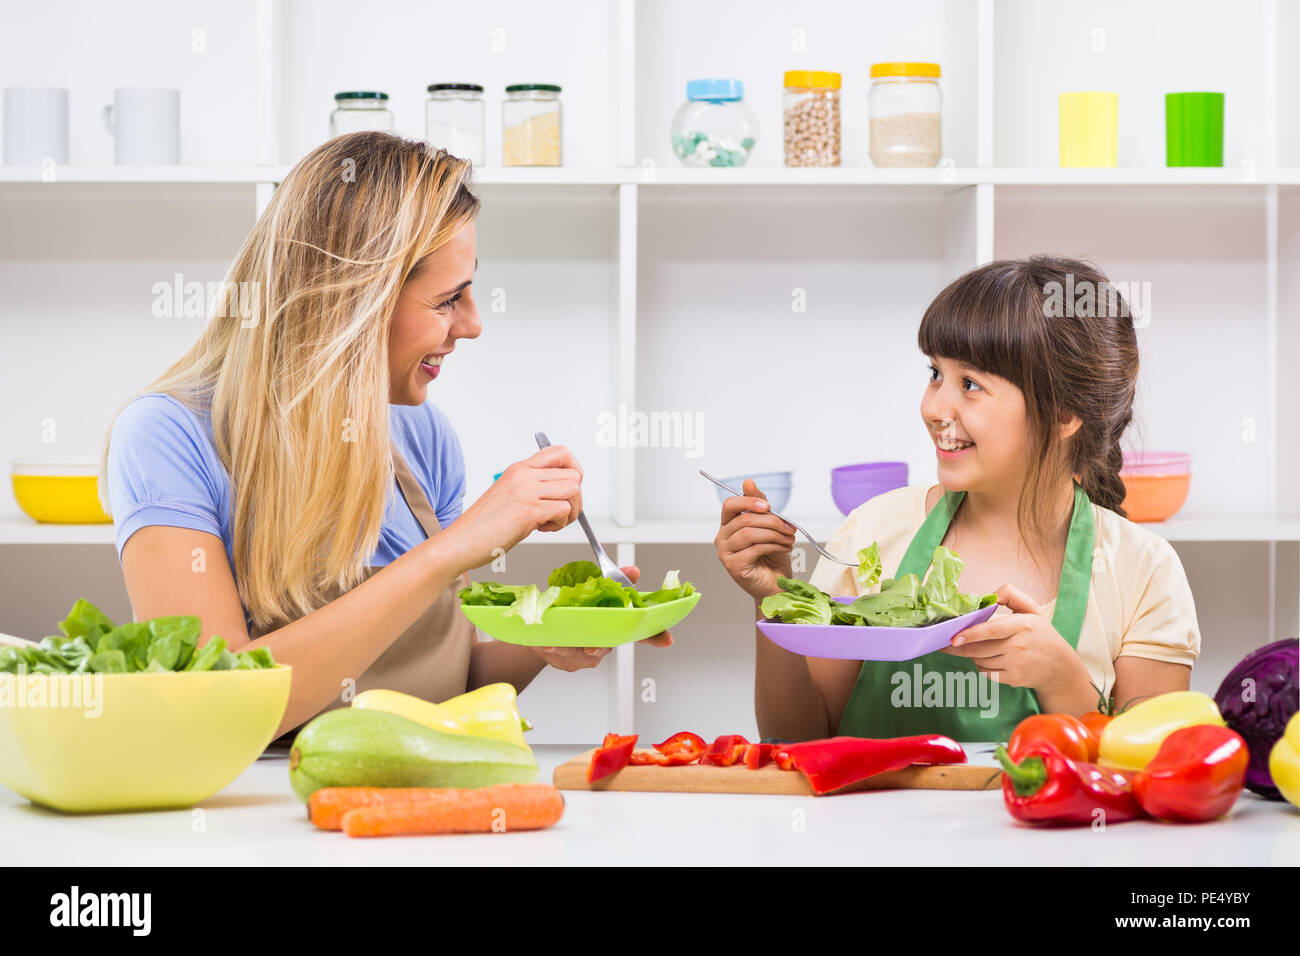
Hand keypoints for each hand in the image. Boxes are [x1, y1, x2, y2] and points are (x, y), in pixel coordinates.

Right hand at [445, 445, 583, 567]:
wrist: (459, 542)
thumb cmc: (482, 526)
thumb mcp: (508, 496)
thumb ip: (531, 488)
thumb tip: (562, 493)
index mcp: (519, 469)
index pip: (560, 452)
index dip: (574, 470)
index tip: (567, 491)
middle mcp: (523, 475)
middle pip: (574, 473)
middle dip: (576, 497)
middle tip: (559, 513)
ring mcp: (526, 491)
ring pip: (573, 489)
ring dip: (570, 511)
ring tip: (550, 522)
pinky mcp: (528, 511)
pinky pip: (564, 510)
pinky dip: (560, 524)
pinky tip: (541, 529)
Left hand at [530, 565, 672, 671]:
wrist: (545, 626)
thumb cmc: (576, 608)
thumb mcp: (596, 589)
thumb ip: (617, 580)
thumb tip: (634, 570)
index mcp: (614, 626)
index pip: (641, 634)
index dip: (656, 636)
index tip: (667, 639)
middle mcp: (604, 643)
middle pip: (606, 647)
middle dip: (597, 648)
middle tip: (590, 648)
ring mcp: (585, 655)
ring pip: (578, 654)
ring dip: (567, 648)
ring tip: (556, 642)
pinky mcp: (566, 661)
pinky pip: (559, 656)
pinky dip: (551, 649)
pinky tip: (545, 643)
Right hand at [714, 479, 796, 600]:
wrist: (777, 585)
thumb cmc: (772, 558)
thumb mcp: (769, 527)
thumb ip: (760, 507)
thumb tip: (748, 482)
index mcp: (728, 526)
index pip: (730, 505)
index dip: (748, 501)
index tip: (768, 505)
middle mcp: (722, 538)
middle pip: (744, 518)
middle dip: (772, 520)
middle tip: (789, 527)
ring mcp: (725, 553)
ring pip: (749, 533)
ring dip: (775, 534)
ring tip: (789, 539)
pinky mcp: (733, 566)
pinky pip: (754, 548)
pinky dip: (774, 546)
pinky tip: (784, 549)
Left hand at [939, 584, 1087, 691]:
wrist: (1060, 666)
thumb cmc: (1041, 634)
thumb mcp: (1032, 609)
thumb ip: (1010, 595)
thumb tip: (987, 596)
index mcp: (1023, 625)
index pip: (992, 630)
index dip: (971, 633)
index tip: (954, 637)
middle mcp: (1019, 646)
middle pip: (979, 648)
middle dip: (961, 646)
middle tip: (950, 641)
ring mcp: (1016, 665)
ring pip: (979, 660)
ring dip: (973, 654)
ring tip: (983, 647)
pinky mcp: (1013, 679)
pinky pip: (986, 673)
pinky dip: (981, 666)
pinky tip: (990, 659)